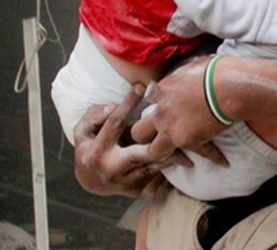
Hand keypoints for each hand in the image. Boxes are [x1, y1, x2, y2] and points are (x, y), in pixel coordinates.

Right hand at [73, 85, 188, 197]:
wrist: (90, 181)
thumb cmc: (89, 147)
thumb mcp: (83, 130)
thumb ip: (94, 116)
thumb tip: (112, 107)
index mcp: (97, 151)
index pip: (114, 124)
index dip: (127, 104)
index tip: (140, 87)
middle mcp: (111, 168)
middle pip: (142, 153)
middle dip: (161, 142)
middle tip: (179, 127)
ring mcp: (124, 181)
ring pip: (154, 166)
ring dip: (173, 154)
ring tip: (192, 142)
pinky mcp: (135, 190)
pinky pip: (156, 175)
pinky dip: (168, 164)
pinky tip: (185, 157)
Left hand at [131, 56, 228, 166]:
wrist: (228, 86)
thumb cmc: (214, 71)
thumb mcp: (193, 64)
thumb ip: (184, 73)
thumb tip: (187, 73)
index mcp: (163, 90)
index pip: (150, 102)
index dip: (160, 106)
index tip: (169, 108)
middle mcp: (162, 112)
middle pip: (139, 131)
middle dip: (145, 135)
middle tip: (157, 135)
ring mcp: (173, 129)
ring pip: (154, 151)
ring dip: (165, 153)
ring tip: (175, 154)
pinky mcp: (189, 141)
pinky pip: (201, 153)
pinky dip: (214, 155)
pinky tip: (222, 160)